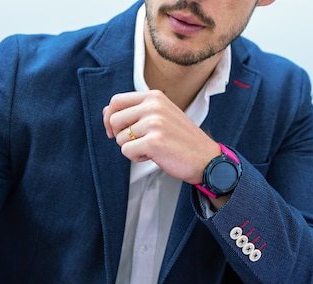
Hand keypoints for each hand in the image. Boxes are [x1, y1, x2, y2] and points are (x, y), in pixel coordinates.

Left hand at [102, 90, 220, 184]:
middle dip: (120, 136)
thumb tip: (106, 111)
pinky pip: (127, 152)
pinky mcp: (153, 142)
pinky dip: (137, 158)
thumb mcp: (160, 116)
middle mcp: (153, 106)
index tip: (114, 131)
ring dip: (132, 148)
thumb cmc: (181, 139)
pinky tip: (154, 155)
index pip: (116, 101)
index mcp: (154, 96)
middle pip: (114, 120)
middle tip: (138, 143)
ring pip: (120, 139)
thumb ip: (135, 111)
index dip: (109, 118)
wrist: (205, 159)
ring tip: (153, 148)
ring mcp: (154, 123)